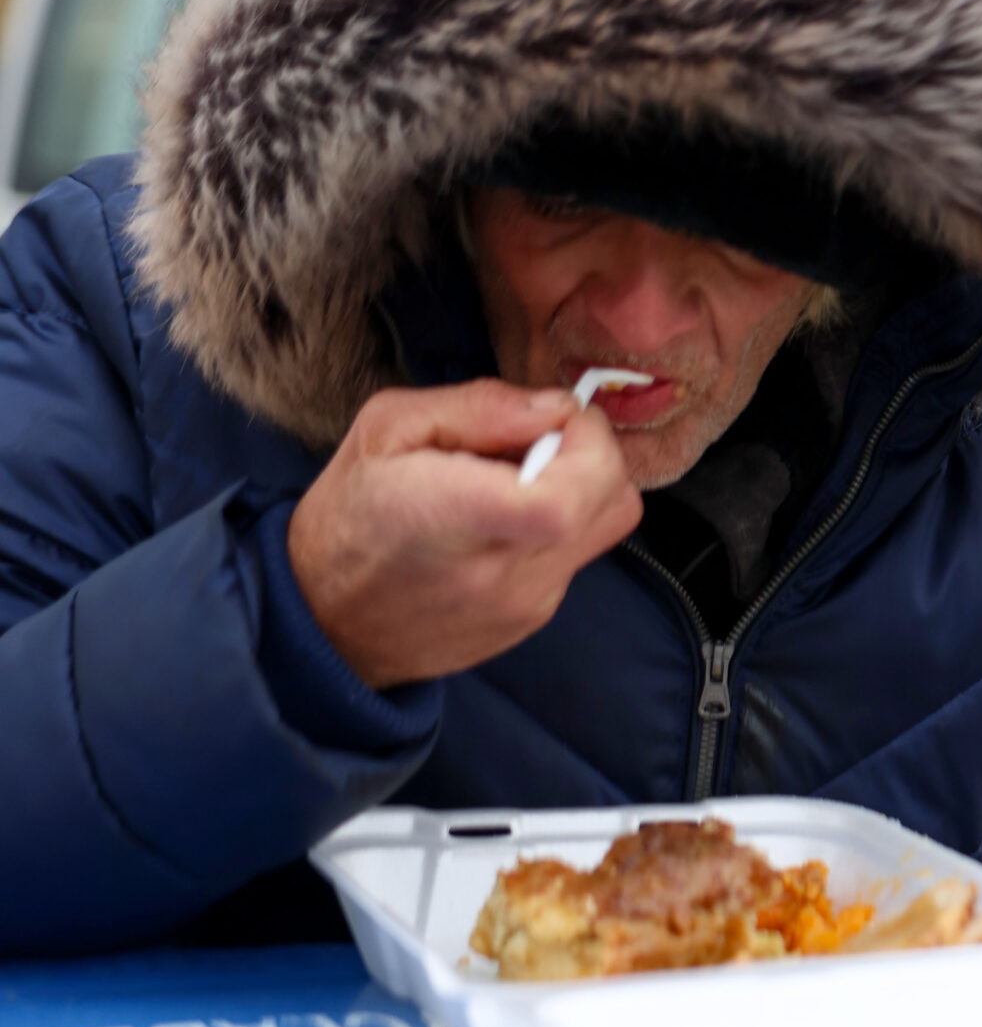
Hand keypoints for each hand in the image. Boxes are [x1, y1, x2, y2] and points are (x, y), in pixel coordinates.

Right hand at [287, 381, 643, 688]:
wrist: (324, 619)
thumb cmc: (350, 512)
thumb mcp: (387, 428)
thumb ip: (479, 406)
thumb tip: (553, 408)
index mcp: (449, 517)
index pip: (566, 496)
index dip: (587, 444)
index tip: (553, 419)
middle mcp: (498, 573)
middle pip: (613, 502)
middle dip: (591, 453)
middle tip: (536, 442)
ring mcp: (524, 605)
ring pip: (607, 527)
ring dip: (581, 488)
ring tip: (517, 482)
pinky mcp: (534, 619)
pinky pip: (580, 555)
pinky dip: (563, 526)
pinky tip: (505, 522)